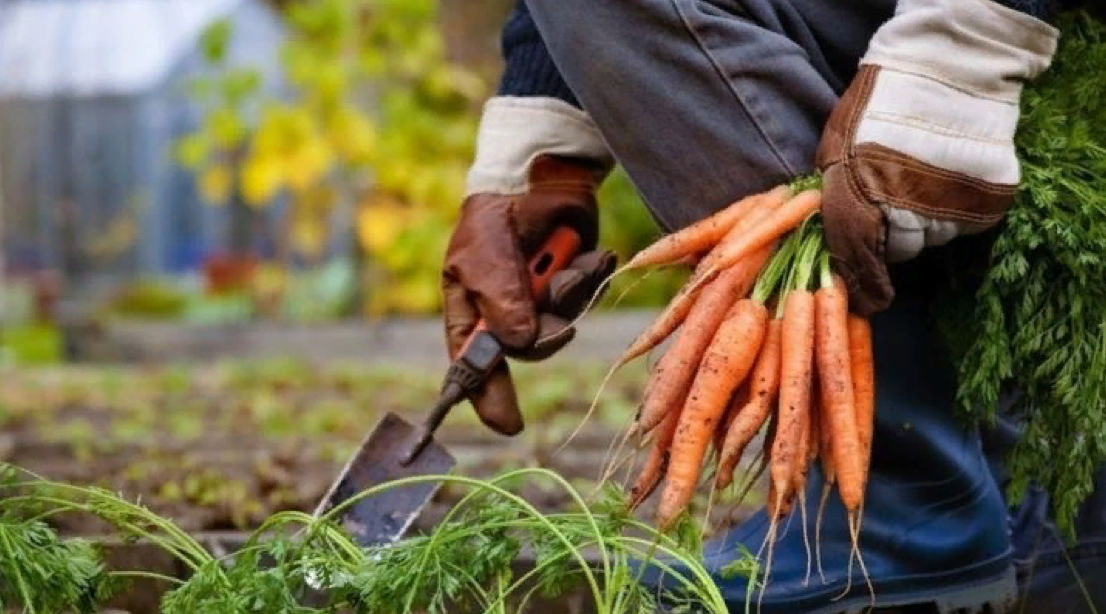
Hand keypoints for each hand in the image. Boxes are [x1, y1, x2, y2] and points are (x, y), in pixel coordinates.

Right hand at [442, 154, 616, 434]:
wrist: (537, 177)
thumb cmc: (495, 219)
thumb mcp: (485, 257)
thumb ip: (500, 300)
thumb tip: (519, 344)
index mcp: (472, 314)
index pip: (474, 367)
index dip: (487, 398)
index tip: (506, 426)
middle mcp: (508, 314)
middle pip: (529, 350)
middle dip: (546, 335)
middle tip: (556, 323)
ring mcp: (543, 301)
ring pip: (564, 324)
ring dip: (568, 294)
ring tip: (563, 262)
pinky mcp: (575, 286)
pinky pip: (587, 299)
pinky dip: (591, 277)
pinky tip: (590, 256)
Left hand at [815, 0, 1057, 315]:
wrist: (950, 69)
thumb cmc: (880, 103)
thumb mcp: (837, 145)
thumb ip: (834, 190)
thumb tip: (829, 229)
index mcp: (859, 200)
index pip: (857, 260)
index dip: (862, 282)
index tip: (868, 297)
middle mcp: (904, 214)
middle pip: (898, 249)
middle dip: (891, 235)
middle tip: (892, 203)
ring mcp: (949, 211)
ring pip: (933, 236)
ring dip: (924, 221)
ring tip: (922, 181)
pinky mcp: (985, 205)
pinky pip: (964, 223)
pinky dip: (955, 210)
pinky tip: (947, 180)